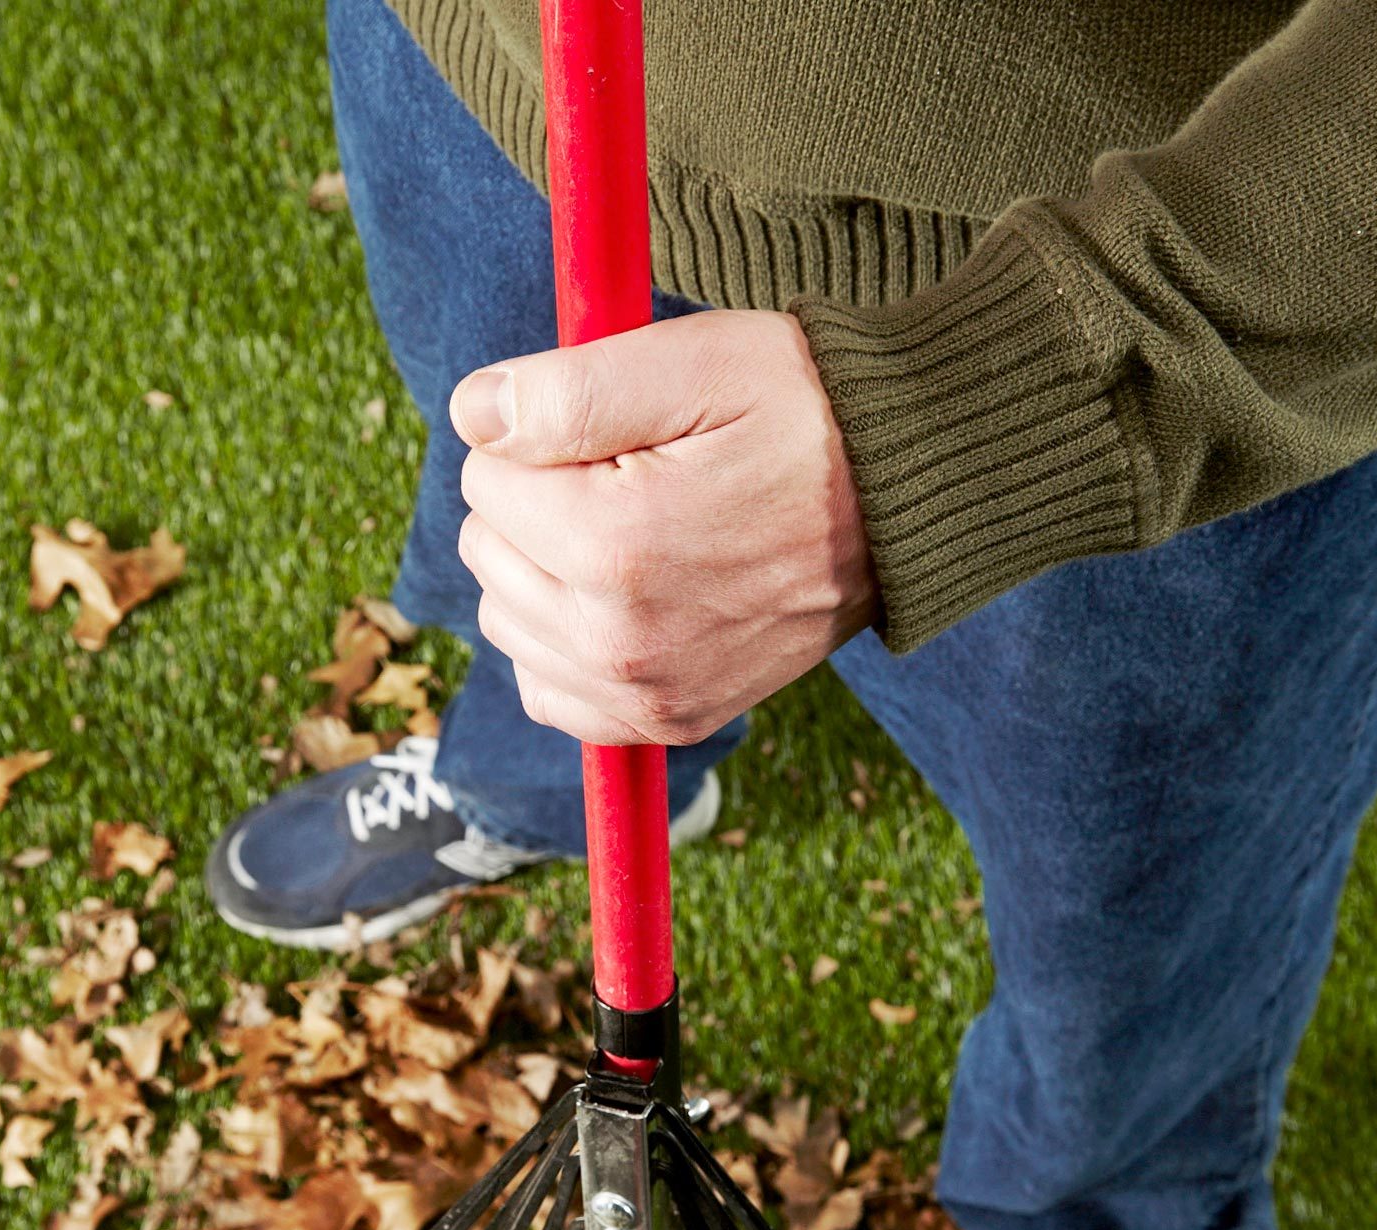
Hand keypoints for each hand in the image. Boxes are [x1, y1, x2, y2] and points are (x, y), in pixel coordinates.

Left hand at [450, 308, 878, 746]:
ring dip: (546, 574)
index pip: (484, 476)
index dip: (542, 437)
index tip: (619, 432)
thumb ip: (564, 391)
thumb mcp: (691, 362)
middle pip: (487, 553)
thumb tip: (472, 415)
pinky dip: (565, 647)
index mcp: (614, 546)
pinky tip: (619, 602)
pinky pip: (550, 694)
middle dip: (536, 505)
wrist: (903, 501)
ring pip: (508, 622)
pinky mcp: (671, 720)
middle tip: (633, 480)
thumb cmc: (802, 414)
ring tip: (634, 535)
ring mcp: (647, 693)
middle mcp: (621, 641)